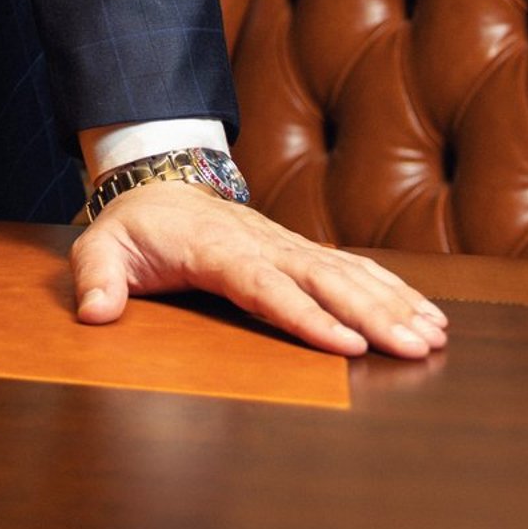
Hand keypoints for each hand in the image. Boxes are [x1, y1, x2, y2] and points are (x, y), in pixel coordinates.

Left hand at [68, 182, 448, 358]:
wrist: (158, 181)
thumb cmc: (133, 225)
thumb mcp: (100, 247)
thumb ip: (97, 279)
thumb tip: (95, 313)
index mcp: (214, 248)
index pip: (263, 285)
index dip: (304, 315)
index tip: (346, 343)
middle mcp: (260, 244)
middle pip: (321, 280)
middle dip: (370, 314)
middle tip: (413, 347)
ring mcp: (285, 245)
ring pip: (346, 273)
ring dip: (391, 303)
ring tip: (432, 336)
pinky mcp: (299, 251)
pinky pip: (351, 268)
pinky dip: (390, 289)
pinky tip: (424, 313)